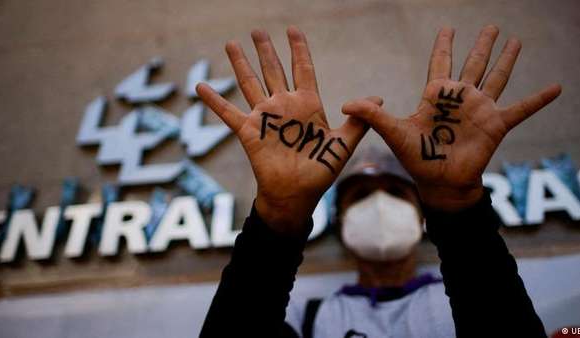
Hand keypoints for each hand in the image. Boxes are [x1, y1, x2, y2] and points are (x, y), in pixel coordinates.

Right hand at [197, 26, 377, 235]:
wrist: (297, 194)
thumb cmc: (320, 172)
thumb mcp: (343, 144)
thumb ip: (359, 121)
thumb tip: (379, 98)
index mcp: (307, 105)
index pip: (302, 69)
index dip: (298, 49)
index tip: (293, 30)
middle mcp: (284, 106)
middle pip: (273, 70)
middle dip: (266, 50)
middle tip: (257, 30)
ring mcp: (265, 117)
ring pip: (250, 83)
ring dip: (240, 63)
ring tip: (232, 43)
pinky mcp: (249, 131)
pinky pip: (228, 113)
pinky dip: (214, 101)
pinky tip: (200, 87)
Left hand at [343, 25, 560, 211]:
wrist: (441, 183)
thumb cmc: (417, 159)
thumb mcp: (394, 132)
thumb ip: (373, 116)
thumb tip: (346, 104)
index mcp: (437, 95)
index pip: (440, 62)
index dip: (444, 45)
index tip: (447, 28)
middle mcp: (460, 97)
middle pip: (474, 63)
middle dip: (482, 44)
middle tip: (492, 25)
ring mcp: (480, 109)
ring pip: (497, 77)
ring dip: (508, 60)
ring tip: (517, 41)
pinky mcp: (497, 124)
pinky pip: (522, 109)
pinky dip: (539, 99)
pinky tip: (557, 87)